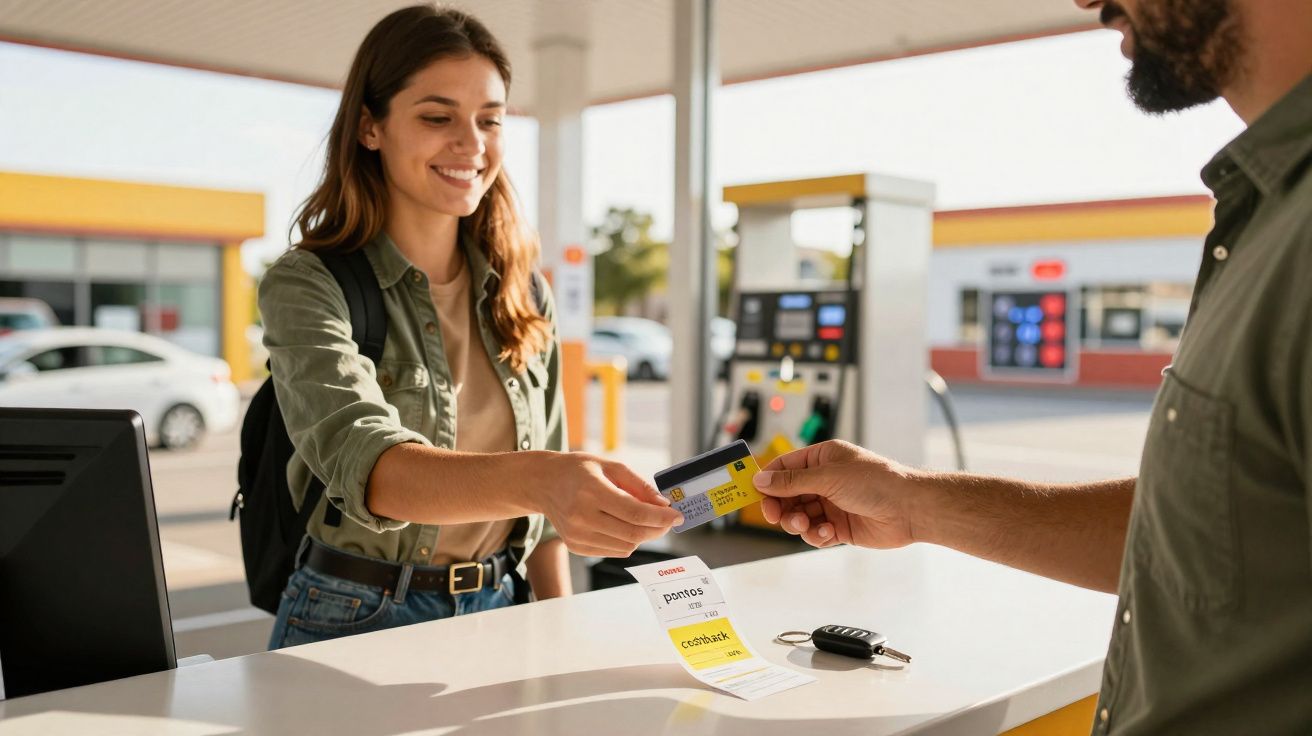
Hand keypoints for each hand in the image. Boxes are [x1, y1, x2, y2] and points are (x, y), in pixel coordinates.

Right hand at [534, 452, 682, 557]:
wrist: (544, 483)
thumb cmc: (579, 470)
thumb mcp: (611, 466)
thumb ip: (639, 485)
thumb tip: (663, 505)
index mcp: (591, 491)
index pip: (635, 513)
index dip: (661, 517)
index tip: (677, 515)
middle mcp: (581, 516)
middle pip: (634, 533)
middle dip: (658, 529)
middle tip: (669, 520)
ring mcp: (576, 535)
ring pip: (627, 546)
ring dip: (643, 535)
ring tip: (645, 520)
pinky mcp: (575, 546)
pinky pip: (614, 551)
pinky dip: (627, 541)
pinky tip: (624, 526)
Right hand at [753, 440, 925, 549]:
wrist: (909, 509)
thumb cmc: (877, 482)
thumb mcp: (829, 477)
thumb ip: (792, 481)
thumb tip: (762, 480)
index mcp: (823, 459)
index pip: (785, 467)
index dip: (768, 480)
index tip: (753, 494)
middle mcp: (826, 481)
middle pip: (787, 495)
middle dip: (780, 507)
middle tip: (775, 516)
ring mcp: (832, 504)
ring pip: (799, 516)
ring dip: (798, 523)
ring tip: (805, 525)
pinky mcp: (839, 527)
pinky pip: (815, 533)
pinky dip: (817, 535)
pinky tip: (829, 533)